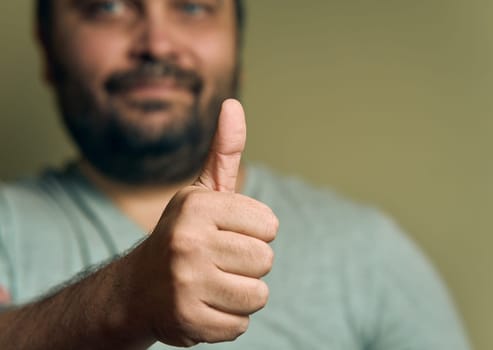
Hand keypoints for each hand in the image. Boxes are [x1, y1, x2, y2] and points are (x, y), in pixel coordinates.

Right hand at [129, 99, 278, 346]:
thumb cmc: (183, 235)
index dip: (254, 233)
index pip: (270, 226)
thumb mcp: (201, 192)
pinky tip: (202, 306)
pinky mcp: (187, 320)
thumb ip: (224, 151)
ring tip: (210, 283)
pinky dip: (227, 320)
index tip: (226, 234)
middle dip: (248, 264)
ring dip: (239, 294)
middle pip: (265, 260)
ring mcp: (186, 283)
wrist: (136, 289)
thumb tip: (234, 104)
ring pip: (257, 295)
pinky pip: (240, 325)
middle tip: (216, 262)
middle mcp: (188, 241)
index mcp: (197, 206)